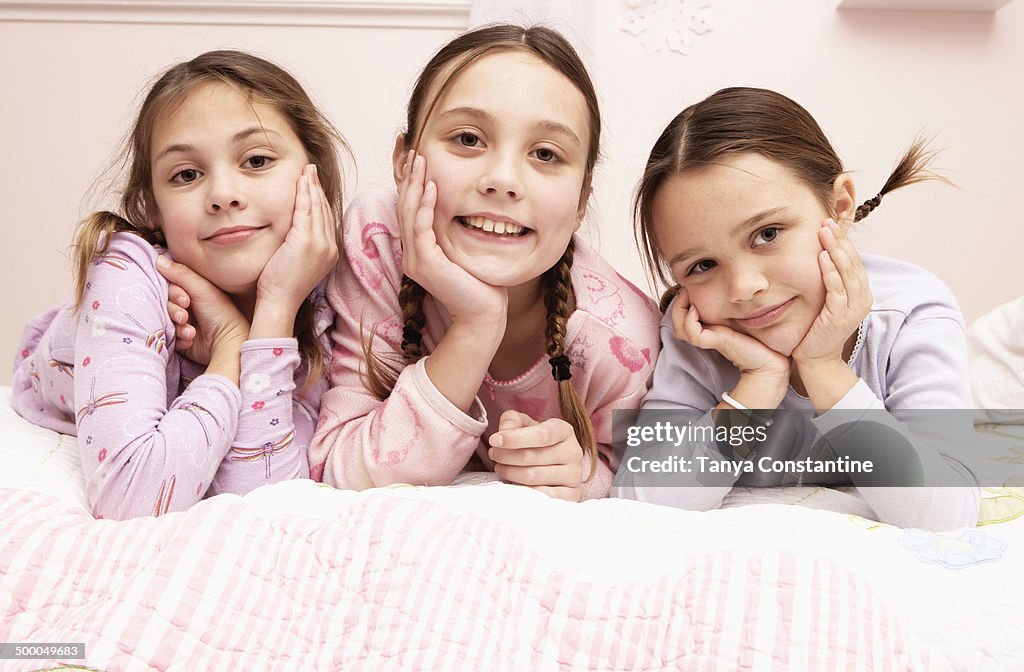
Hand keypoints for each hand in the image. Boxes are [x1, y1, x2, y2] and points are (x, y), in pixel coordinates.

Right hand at [156, 256, 248, 364]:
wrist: (227, 341)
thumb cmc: (219, 311)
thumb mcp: (201, 288)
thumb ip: (180, 273)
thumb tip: (158, 259)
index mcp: (191, 290)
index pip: (169, 287)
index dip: (173, 294)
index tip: (185, 300)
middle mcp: (185, 305)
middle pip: (165, 304)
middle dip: (174, 311)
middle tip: (184, 317)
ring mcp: (183, 322)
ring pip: (166, 321)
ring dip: (177, 326)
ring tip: (191, 331)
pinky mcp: (181, 339)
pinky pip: (169, 336)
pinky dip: (178, 338)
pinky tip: (190, 339)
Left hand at [255, 164, 338, 322]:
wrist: (279, 301)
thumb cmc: (282, 286)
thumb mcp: (298, 262)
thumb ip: (301, 245)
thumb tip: (295, 232)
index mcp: (330, 252)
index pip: (326, 218)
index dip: (320, 199)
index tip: (313, 184)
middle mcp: (330, 246)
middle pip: (324, 209)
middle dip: (317, 188)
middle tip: (311, 170)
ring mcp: (320, 243)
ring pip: (317, 207)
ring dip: (311, 186)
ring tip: (306, 171)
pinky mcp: (306, 241)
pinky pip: (307, 210)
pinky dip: (304, 193)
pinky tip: (300, 182)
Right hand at [398, 151, 507, 326]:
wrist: (482, 315)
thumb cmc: (479, 284)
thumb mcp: (463, 250)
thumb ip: (455, 231)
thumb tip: (462, 206)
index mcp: (418, 249)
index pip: (409, 208)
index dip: (408, 180)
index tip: (411, 154)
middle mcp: (412, 253)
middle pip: (404, 206)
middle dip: (408, 175)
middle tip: (411, 148)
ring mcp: (416, 260)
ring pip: (410, 214)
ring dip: (415, 184)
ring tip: (420, 159)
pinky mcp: (427, 265)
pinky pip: (422, 230)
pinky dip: (426, 207)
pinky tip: (433, 188)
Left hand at [488, 411, 582, 501]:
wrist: (554, 464)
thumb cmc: (535, 442)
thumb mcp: (524, 425)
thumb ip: (512, 421)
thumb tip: (504, 432)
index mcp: (564, 430)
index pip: (541, 434)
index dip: (514, 438)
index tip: (494, 441)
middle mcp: (573, 452)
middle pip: (532, 456)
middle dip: (506, 456)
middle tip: (494, 455)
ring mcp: (574, 475)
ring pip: (533, 477)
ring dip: (509, 473)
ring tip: (500, 468)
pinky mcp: (571, 495)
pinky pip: (542, 496)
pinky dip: (523, 491)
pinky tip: (513, 485)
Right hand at [671, 287, 788, 380]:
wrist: (770, 357)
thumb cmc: (758, 335)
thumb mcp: (737, 314)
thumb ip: (725, 307)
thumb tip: (717, 286)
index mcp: (708, 331)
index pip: (681, 321)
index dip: (680, 305)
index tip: (688, 289)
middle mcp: (706, 336)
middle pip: (677, 326)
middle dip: (677, 306)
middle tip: (685, 291)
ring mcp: (709, 339)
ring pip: (680, 330)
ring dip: (679, 311)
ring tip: (688, 297)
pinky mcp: (717, 342)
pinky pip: (693, 333)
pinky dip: (689, 321)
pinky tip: (696, 309)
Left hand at [792, 219, 871, 364]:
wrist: (817, 358)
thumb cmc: (818, 328)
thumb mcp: (828, 300)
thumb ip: (831, 280)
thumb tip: (822, 254)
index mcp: (861, 292)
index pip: (854, 260)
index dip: (844, 241)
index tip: (831, 223)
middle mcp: (862, 298)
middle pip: (853, 262)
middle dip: (840, 240)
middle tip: (828, 221)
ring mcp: (853, 308)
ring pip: (848, 273)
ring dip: (836, 250)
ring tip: (825, 232)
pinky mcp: (840, 317)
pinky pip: (837, 290)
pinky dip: (830, 272)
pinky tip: (822, 257)